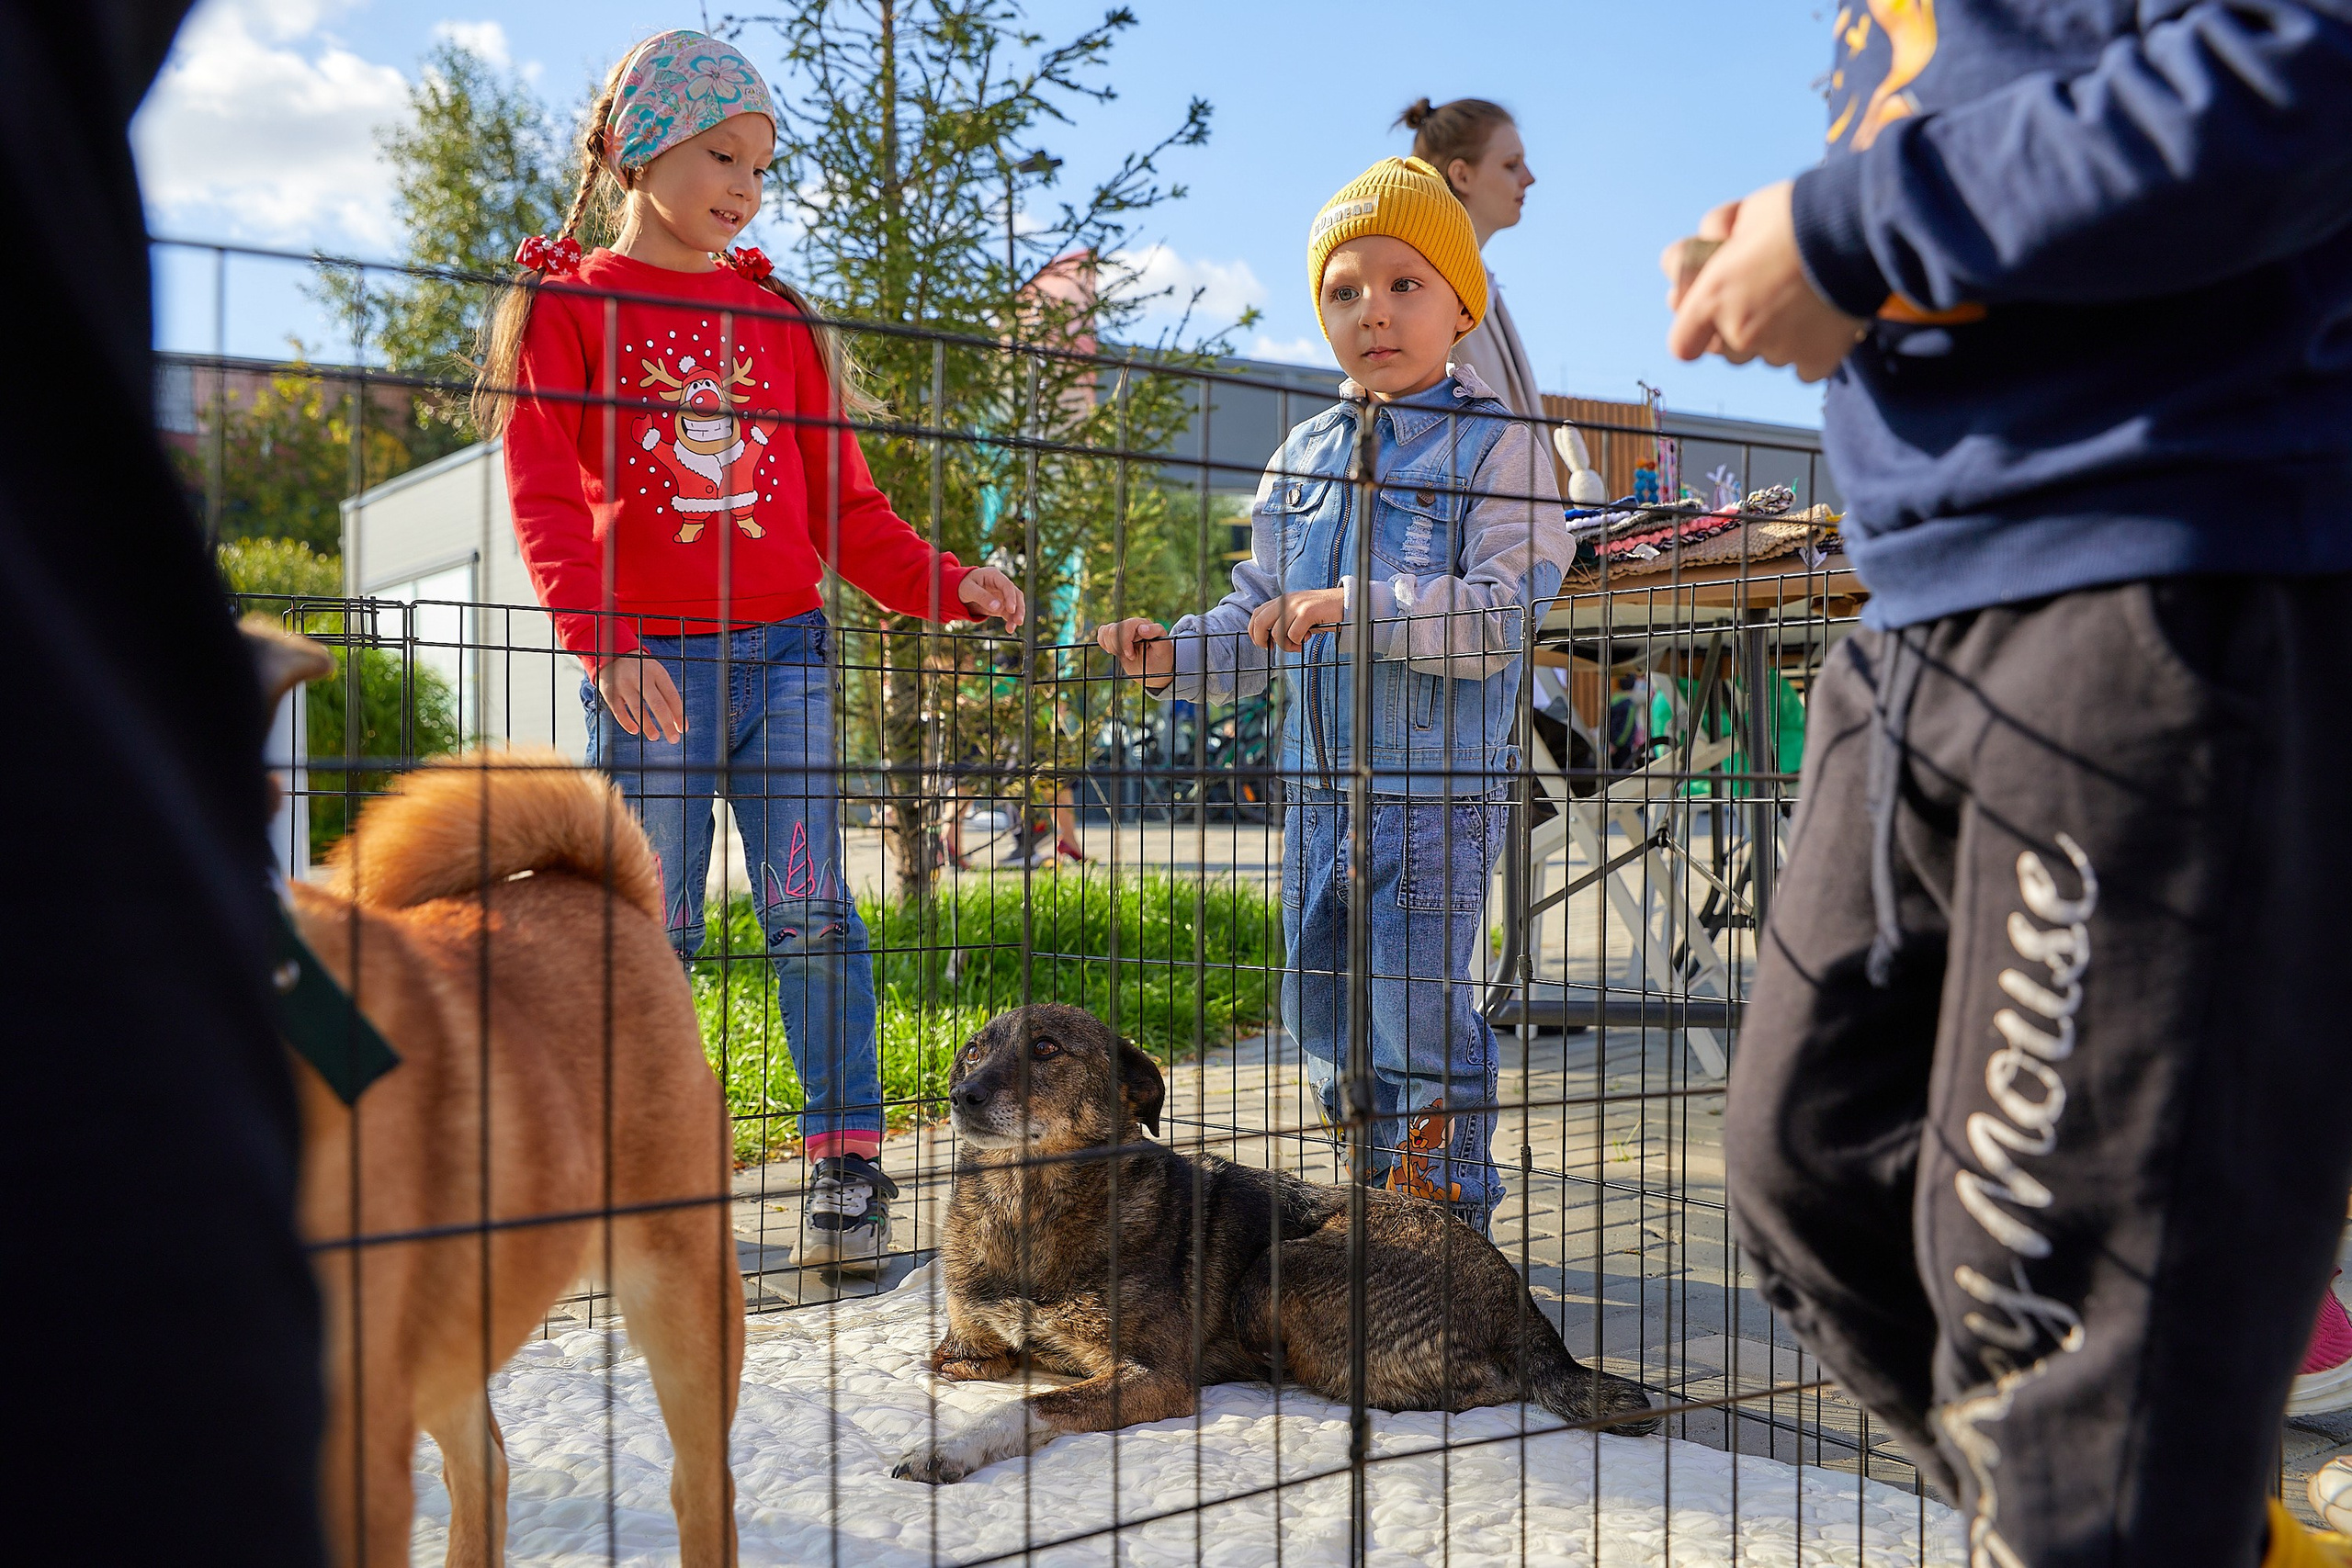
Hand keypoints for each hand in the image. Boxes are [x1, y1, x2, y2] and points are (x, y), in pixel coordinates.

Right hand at [595, 653, 686, 742]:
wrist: (614, 655)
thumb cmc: (643, 671)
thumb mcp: (656, 674)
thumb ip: (666, 694)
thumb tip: (678, 722)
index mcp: (657, 672)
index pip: (672, 696)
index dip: (679, 714)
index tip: (683, 729)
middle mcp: (641, 677)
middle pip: (657, 704)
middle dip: (667, 724)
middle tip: (673, 739)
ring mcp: (625, 684)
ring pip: (638, 709)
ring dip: (648, 726)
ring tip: (655, 737)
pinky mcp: (610, 691)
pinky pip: (619, 711)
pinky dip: (627, 723)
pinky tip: (635, 731)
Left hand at [958, 568, 1025, 626]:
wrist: (958, 589)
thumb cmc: (963, 584)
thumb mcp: (968, 589)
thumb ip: (982, 596)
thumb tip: (996, 607)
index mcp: (994, 575)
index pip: (1007, 585)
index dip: (1011, 597)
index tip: (1011, 610)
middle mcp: (1001, 584)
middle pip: (1016, 595)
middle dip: (1019, 609)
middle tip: (1018, 621)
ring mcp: (1002, 595)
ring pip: (1015, 605)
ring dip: (1015, 617)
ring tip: (1011, 629)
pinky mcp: (1000, 605)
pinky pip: (1008, 613)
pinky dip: (1010, 620)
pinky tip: (1009, 628)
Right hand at [1095, 617, 1174, 688]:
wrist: (1155, 671)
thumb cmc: (1161, 660)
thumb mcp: (1164, 649)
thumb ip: (1156, 634)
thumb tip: (1142, 627)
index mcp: (1144, 625)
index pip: (1126, 626)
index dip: (1125, 643)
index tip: (1132, 656)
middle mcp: (1133, 625)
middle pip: (1113, 630)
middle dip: (1118, 647)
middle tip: (1130, 657)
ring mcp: (1124, 630)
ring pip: (1106, 631)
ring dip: (1112, 646)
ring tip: (1124, 655)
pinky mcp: (1116, 637)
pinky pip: (1102, 632)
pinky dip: (1104, 643)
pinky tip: (1114, 651)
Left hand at [1247, 586, 1346, 652]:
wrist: (1345, 603)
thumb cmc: (1322, 614)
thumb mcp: (1299, 614)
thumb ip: (1284, 621)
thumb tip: (1269, 639)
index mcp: (1282, 600)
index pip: (1257, 614)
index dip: (1255, 631)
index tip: (1265, 643)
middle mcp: (1287, 600)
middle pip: (1260, 622)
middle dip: (1262, 640)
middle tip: (1272, 648)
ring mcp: (1297, 605)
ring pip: (1277, 632)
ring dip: (1286, 645)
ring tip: (1298, 644)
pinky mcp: (1307, 612)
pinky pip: (1294, 634)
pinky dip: (1299, 642)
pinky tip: (1308, 637)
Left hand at [1664, 180, 1867, 382]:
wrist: (1857, 225)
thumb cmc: (1796, 213)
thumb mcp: (1742, 212)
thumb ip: (1708, 240)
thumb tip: (1681, 260)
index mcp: (1712, 298)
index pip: (1683, 345)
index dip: (1693, 333)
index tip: (1705, 318)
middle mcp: (1740, 332)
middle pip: (1728, 352)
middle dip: (1737, 330)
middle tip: (1763, 298)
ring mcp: (1780, 350)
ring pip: (1768, 358)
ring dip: (1775, 339)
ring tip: (1799, 302)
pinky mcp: (1818, 360)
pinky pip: (1804, 369)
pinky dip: (1810, 351)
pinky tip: (1820, 322)